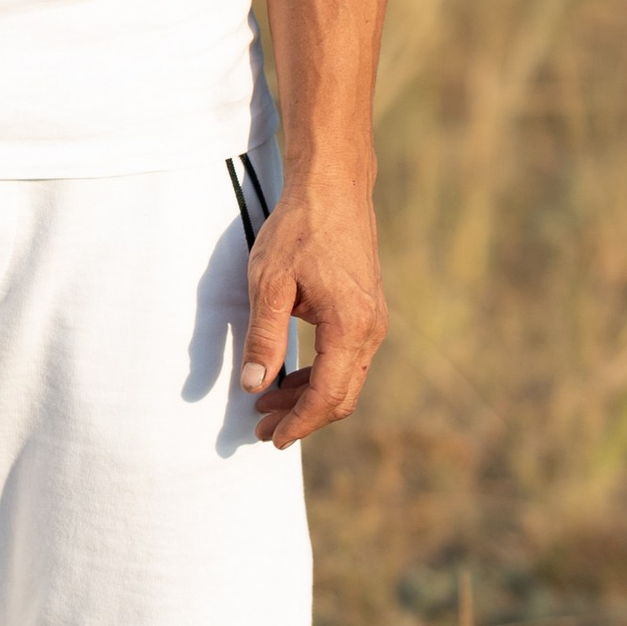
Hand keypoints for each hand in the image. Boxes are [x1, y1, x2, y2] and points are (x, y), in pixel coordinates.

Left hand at [243, 171, 385, 448]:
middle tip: (262, 429)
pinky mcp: (367, 311)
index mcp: (350, 328)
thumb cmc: (300, 229)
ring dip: (309, 398)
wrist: (333, 187)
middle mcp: (370, 330)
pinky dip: (319, 375)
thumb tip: (253, 387)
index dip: (298, 423)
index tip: (270, 439)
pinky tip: (289, 375)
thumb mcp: (269, 283)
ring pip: (345, 379)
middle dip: (303, 418)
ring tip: (267, 404)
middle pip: (341, 396)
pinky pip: (347, 359)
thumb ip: (263, 337)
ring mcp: (373, 321)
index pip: (327, 396)